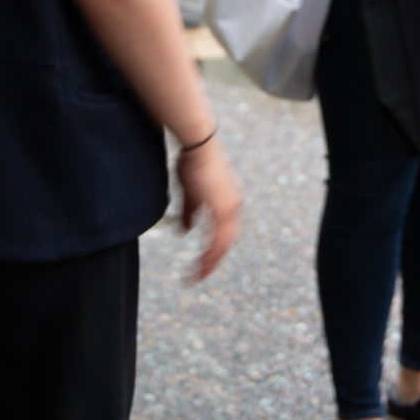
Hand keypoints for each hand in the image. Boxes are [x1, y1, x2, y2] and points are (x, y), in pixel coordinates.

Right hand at [177, 138, 240, 280]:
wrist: (198, 145)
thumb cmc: (192, 162)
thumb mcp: (190, 192)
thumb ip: (190, 212)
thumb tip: (186, 231)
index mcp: (228, 202)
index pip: (225, 231)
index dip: (215, 248)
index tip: (203, 261)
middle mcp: (233, 206)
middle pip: (227, 242)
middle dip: (213, 260)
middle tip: (200, 274)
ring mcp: (230, 208)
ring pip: (223, 244)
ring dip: (210, 261)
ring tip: (197, 275)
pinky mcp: (224, 209)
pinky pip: (218, 239)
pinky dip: (210, 254)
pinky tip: (201, 264)